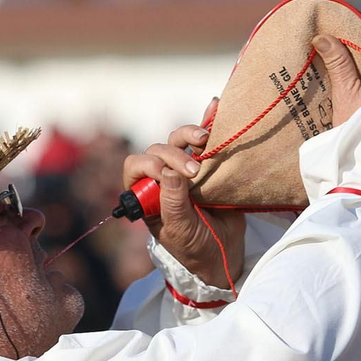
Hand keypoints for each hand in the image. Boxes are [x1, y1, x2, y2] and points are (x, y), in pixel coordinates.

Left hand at [120, 98, 246, 288]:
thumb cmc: (193, 246)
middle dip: (174, 155)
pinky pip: (205, 140)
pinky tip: (214, 106)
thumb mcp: (179, 229)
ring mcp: (186, 169)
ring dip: (188, 135)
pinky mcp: (209, 164)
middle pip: (159, 150)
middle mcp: (163, 178)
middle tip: (194, 172)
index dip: (149, 164)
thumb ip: (172, 202)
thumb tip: (169, 172)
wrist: (223, 254)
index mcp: (146, 194)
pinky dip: (209, 120)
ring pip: (179, 140)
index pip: (137, 166)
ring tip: (204, 139)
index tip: (167, 174)